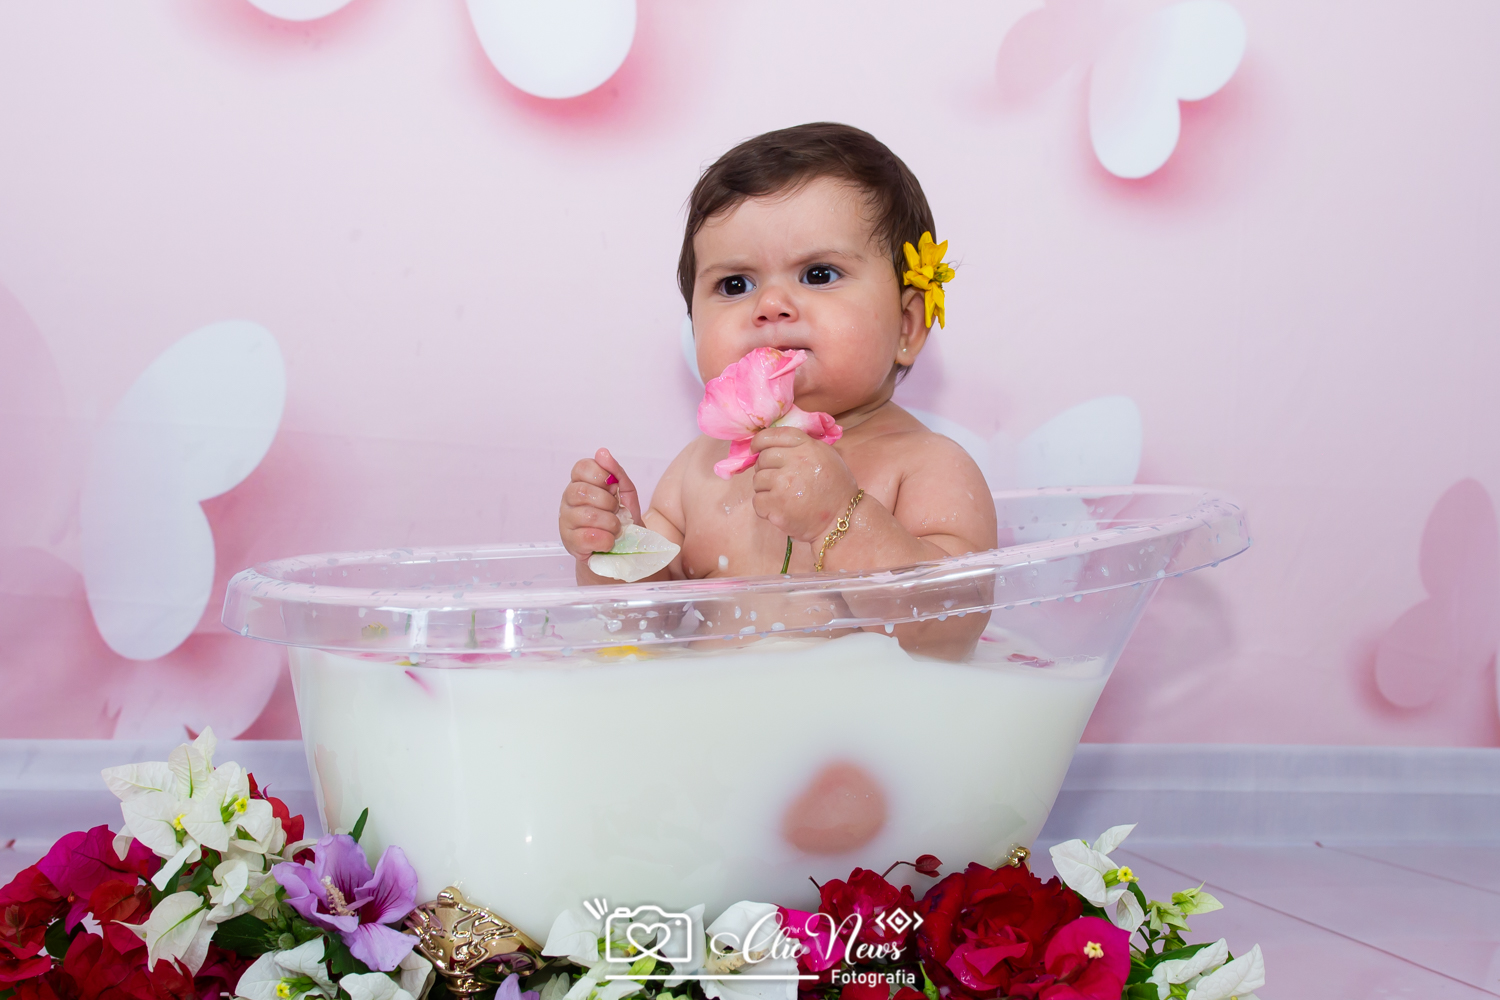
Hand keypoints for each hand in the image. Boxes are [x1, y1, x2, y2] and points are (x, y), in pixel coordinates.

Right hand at [559, 448, 642, 560]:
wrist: (623, 550)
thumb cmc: (621, 519)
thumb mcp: (625, 493)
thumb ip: (616, 472)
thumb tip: (602, 452)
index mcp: (580, 483)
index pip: (581, 467)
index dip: (600, 476)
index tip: (612, 487)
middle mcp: (568, 500)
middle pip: (581, 491)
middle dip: (607, 502)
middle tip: (616, 510)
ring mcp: (566, 521)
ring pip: (587, 515)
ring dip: (610, 523)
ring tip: (616, 528)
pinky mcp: (570, 543)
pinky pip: (587, 537)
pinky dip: (606, 540)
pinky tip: (609, 541)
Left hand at [749, 427, 858, 542]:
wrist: (842, 520)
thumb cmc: (836, 490)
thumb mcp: (827, 457)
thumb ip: (803, 447)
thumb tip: (774, 446)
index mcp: (808, 447)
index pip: (775, 435)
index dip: (760, 441)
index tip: (755, 449)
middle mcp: (795, 462)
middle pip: (763, 458)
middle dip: (765, 469)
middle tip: (777, 482)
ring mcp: (784, 483)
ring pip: (757, 480)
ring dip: (765, 490)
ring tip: (782, 498)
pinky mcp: (777, 504)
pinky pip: (757, 501)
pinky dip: (764, 507)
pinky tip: (779, 510)